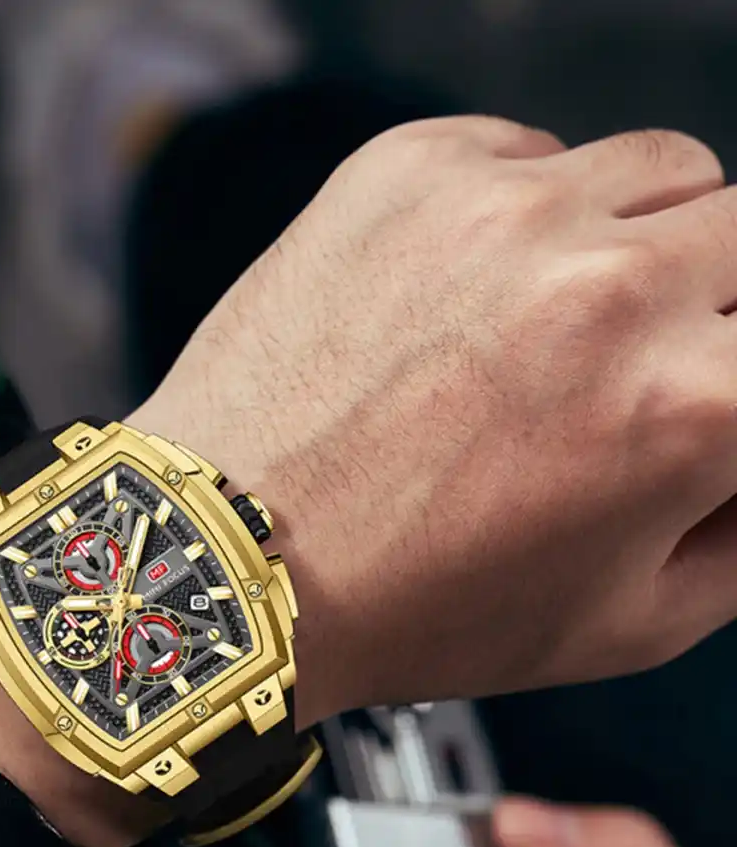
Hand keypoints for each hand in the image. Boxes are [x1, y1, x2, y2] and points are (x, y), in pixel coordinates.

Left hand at [135, 116, 736, 721]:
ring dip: (637, 241)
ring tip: (552, 329)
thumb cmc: (399, 602)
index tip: (706, 392)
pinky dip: (526, 212)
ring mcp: (503, 213)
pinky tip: (468, 295)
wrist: (229, 557)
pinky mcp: (409, 174)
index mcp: (688, 405)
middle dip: (715, 306)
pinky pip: (530, 152)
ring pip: (661, 171)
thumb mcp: (624, 623)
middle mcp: (608, 287)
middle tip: (637, 369)